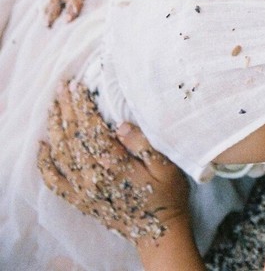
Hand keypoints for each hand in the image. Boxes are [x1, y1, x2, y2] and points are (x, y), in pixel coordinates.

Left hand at [37, 81, 190, 243]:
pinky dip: (45, 162)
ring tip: (55, 106)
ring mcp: (82, 190)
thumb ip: (144, 145)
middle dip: (66, 109)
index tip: (78, 86)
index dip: (83, 106)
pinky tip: (43, 146)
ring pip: (60, 154)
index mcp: (114, 166)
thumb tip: (122, 125)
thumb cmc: (167, 195)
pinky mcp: (78, 199)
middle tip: (62, 87)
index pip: (92, 129)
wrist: (158, 231)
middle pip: (72, 137)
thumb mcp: (167, 167)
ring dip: (55, 128)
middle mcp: (92, 178)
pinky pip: (54, 180)